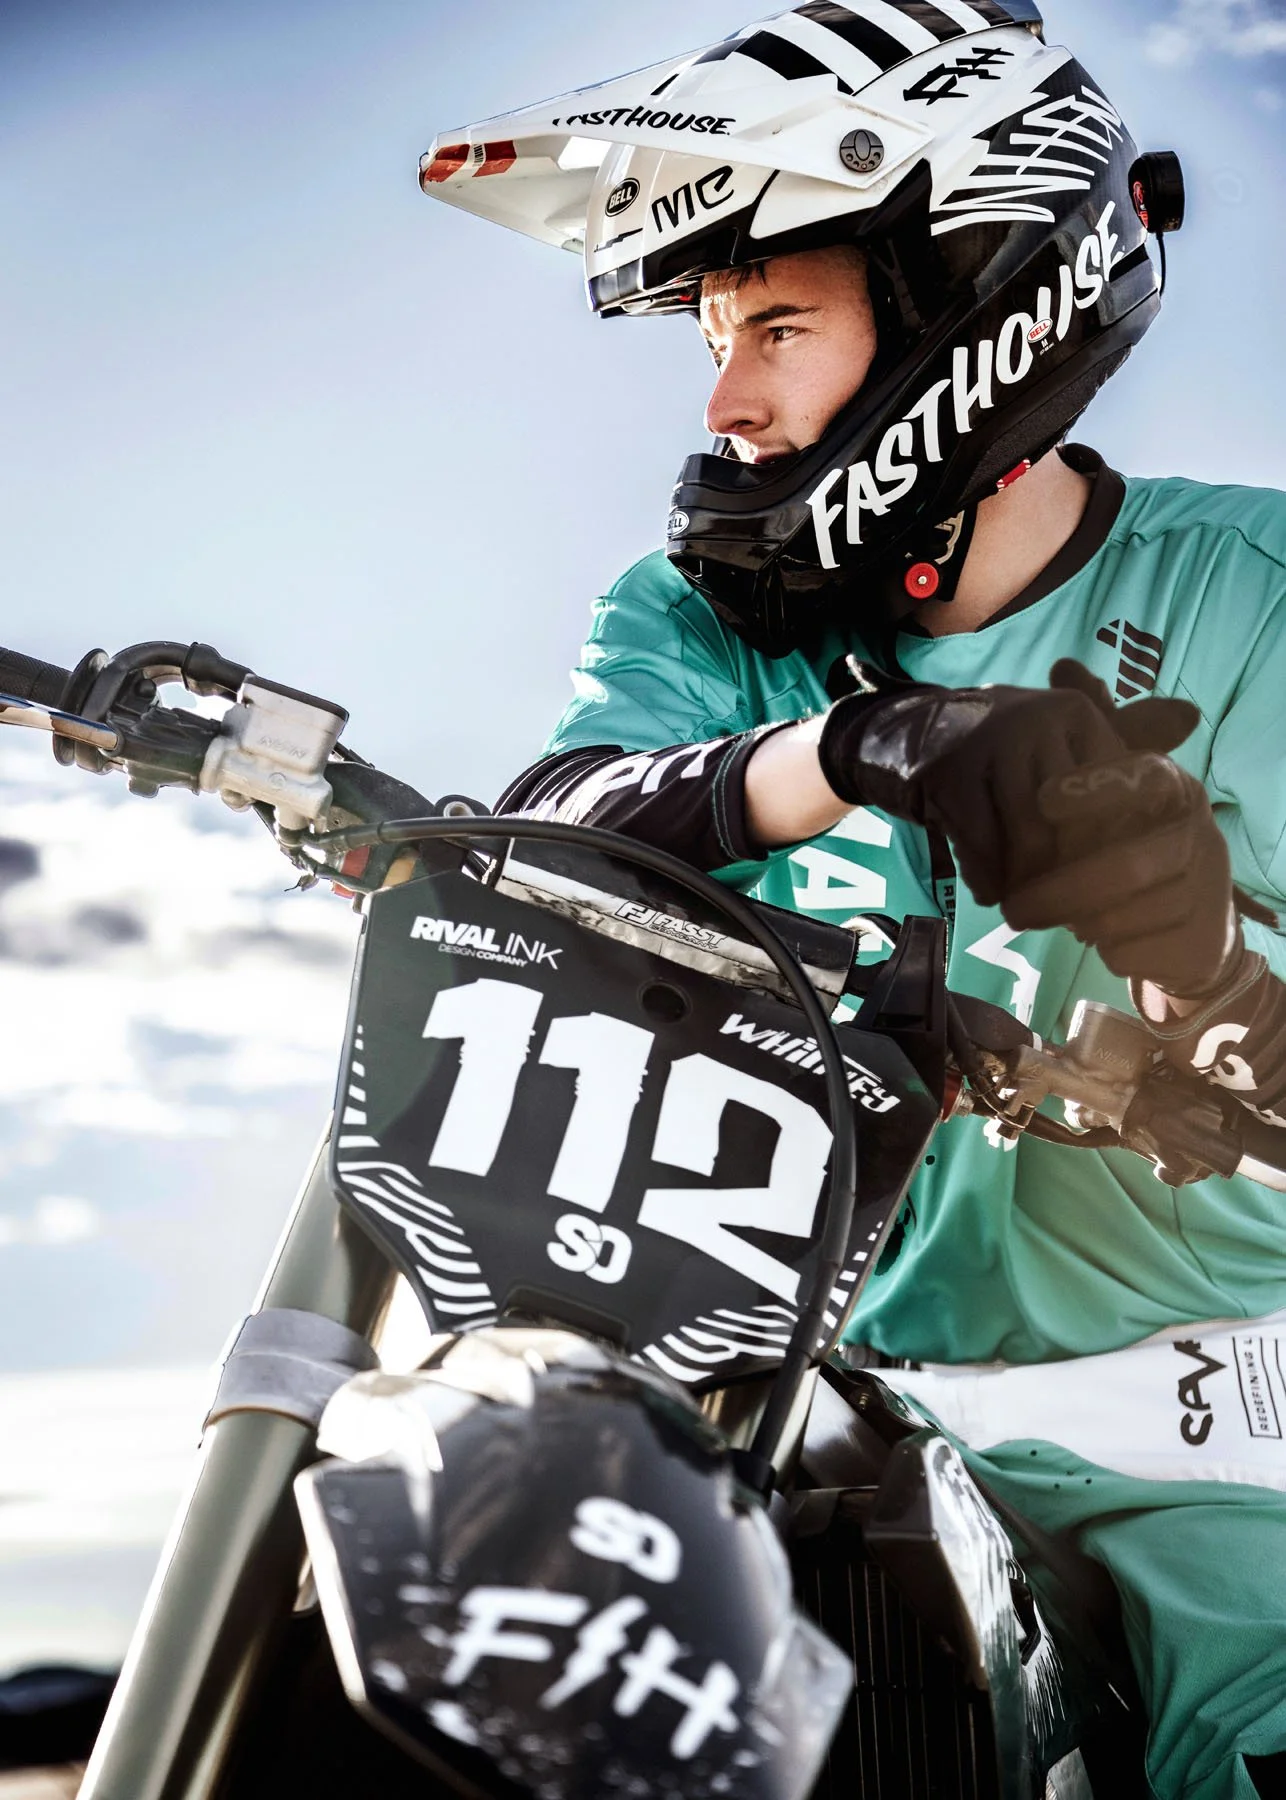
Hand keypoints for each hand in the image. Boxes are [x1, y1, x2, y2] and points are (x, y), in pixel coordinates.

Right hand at [817, 660, 1198, 908]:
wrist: (905, 737)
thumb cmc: (999, 747)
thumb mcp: (1061, 734)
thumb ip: (1126, 733)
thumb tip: (1191, 717)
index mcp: (1075, 714)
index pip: (1117, 797)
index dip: (1116, 851)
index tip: (1110, 886)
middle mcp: (1037, 720)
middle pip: (1077, 826)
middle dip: (1076, 878)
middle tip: (1070, 910)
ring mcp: (990, 748)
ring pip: (1032, 843)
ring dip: (1031, 887)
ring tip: (1029, 908)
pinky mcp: (949, 778)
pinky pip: (983, 849)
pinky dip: (989, 880)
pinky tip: (991, 892)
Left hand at [1003, 672, 1237, 995]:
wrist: (1184, 918)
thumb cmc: (1127, 841)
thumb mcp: (1102, 788)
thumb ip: (1087, 732)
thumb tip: (1065, 665)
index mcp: (1172, 786)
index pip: (1143, 778)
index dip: (1096, 787)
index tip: (1043, 797)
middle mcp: (1197, 829)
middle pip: (1130, 864)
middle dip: (1063, 890)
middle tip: (1013, 909)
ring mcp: (1206, 885)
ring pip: (1132, 912)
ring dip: (1083, 921)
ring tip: (1059, 919)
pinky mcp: (1204, 935)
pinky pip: (1142, 949)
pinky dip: (1112, 950)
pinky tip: (1102, 941)